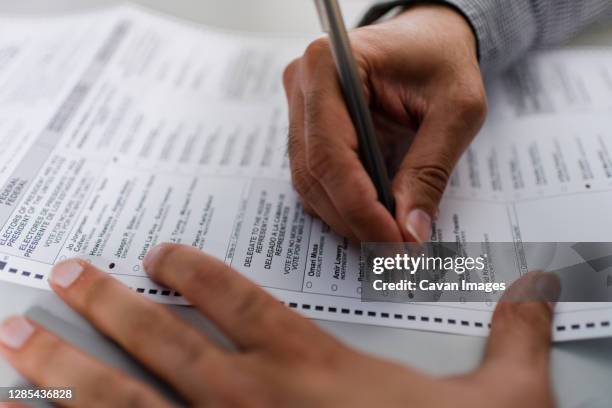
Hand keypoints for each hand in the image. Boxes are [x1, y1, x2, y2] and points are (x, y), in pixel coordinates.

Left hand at [0, 244, 557, 406]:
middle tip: (58, 276)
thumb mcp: (504, 402)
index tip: (158, 251)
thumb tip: (541, 284)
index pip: (240, 299)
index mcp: (314, 372)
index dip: (195, 269)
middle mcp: (254, 406)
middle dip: (104, 307)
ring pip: (125, 406)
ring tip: (15, 343)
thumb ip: (514, 334)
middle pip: (163, 343)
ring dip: (64, 371)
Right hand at [283, 4, 485, 241]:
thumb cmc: (443, 60)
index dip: (360, 206)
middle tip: (396, 252)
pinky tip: (372, 214)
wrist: (429, 38)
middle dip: (354, 219)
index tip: (394, 243)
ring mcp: (299, 105)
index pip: (331, 153)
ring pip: (309, 181)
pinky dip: (342, 202)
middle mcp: (302, 83)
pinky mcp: (306, 125)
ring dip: (346, 216)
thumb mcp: (456, 109)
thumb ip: (430, 171)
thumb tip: (410, 233)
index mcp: (331, 64)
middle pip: (313, 173)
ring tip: (388, 237)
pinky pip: (315, 176)